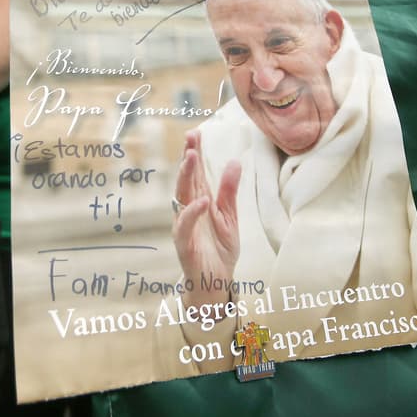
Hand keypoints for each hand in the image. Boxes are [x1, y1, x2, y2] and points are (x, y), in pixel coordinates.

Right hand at [172, 129, 240, 304]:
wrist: (216, 283)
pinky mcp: (184, 243)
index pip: (196, 173)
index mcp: (199, 201)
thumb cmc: (220, 250)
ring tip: (192, 158)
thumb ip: (230, 192)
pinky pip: (185, 225)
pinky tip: (202, 200)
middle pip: (187, 179)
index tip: (196, 133)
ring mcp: (184, 225)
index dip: (195, 153)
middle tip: (191, 137)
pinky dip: (192, 212)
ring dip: (186, 177)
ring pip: (182, 197)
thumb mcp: (230, 217)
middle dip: (188, 158)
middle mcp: (188, 210)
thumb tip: (235, 162)